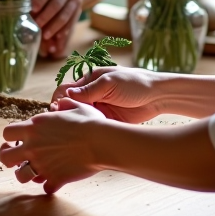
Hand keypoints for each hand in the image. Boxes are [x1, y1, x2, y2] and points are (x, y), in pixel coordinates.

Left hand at [0, 102, 107, 193]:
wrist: (101, 142)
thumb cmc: (89, 122)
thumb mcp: (74, 106)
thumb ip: (62, 104)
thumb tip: (59, 104)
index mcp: (33, 127)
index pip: (6, 133)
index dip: (10, 138)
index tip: (17, 140)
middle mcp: (33, 147)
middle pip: (5, 157)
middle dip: (8, 158)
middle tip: (16, 158)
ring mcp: (43, 165)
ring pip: (20, 176)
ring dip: (25, 174)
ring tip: (33, 171)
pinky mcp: (56, 179)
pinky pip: (45, 188)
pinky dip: (49, 185)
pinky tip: (56, 180)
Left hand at [31, 0, 81, 58]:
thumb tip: (22, 6)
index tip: (32, 9)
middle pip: (57, 4)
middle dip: (46, 16)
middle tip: (36, 25)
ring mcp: (75, 0)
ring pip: (65, 15)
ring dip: (55, 27)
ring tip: (45, 37)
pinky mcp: (79, 11)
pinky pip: (72, 23)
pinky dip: (64, 33)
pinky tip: (58, 41)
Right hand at [51, 67, 167, 123]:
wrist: (158, 96)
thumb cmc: (134, 82)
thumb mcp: (110, 83)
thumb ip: (89, 89)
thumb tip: (67, 94)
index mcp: (88, 81)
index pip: (65, 90)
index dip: (59, 99)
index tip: (57, 108)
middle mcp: (91, 95)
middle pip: (69, 105)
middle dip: (64, 113)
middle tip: (64, 122)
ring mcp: (98, 109)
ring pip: (80, 116)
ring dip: (75, 122)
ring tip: (75, 129)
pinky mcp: (107, 121)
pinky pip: (93, 125)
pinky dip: (88, 129)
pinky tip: (86, 134)